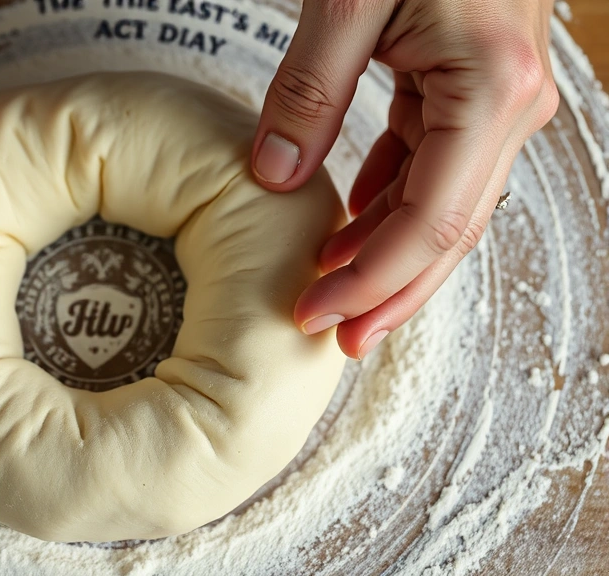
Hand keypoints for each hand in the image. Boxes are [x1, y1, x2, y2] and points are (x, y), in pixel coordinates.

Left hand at [251, 0, 558, 358]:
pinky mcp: (473, 90)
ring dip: (388, 255)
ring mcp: (497, 100)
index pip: (430, 221)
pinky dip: (390, 203)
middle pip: (448, 232)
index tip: (317, 314)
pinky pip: (433, 167)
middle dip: (387, 290)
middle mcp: (509, 106)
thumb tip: (273, 174)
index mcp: (489, 89)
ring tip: (333, 290)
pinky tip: (351, 223)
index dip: (372, 280)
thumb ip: (309, 90)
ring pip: (444, 207)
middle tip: (334, 337)